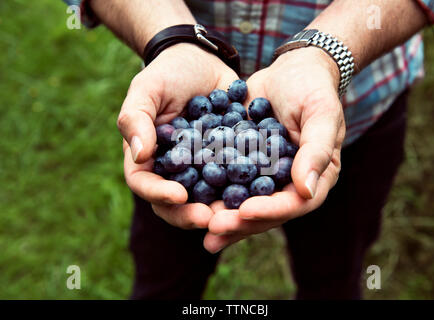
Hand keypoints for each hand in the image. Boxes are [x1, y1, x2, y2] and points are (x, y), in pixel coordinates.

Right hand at [119, 43, 238, 228]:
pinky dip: (247, 187)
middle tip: (212, 218)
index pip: (145, 185)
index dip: (159, 195)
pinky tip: (262, 189)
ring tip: (238, 214)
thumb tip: (140, 156)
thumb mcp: (146, 90)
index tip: (179, 195)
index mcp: (148, 158)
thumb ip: (136, 120)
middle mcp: (174, 170)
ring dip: (221, 209)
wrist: (202, 61)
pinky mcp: (228, 161)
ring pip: (208, 198)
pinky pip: (236, 178)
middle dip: (192, 214)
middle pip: (177, 203)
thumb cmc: (167, 73)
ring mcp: (202, 169)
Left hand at [204, 47, 345, 252]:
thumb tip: (307, 191)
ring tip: (198, 225)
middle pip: (265, 210)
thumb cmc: (313, 88)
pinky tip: (187, 196)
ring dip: (222, 214)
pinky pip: (227, 179)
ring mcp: (264, 174)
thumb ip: (316, 151)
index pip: (294, 203)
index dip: (271, 211)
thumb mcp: (321, 114)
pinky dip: (209, 188)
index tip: (246, 212)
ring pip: (243, 200)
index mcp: (314, 176)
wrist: (291, 69)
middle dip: (239, 221)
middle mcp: (288, 182)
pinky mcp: (243, 161)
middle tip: (213, 228)